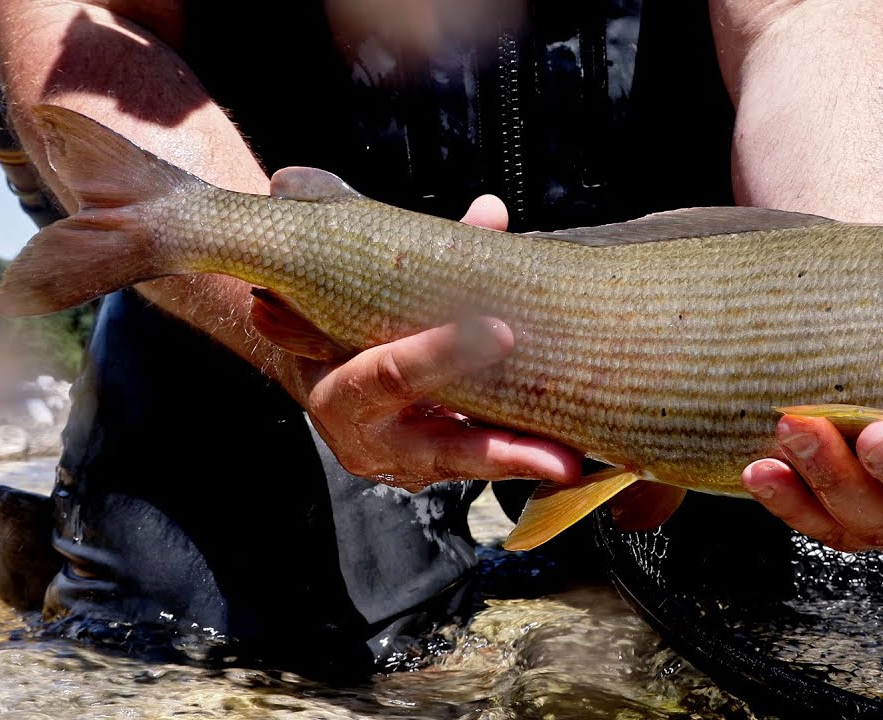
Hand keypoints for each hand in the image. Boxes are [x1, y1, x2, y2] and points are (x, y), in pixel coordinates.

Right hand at [298, 195, 583, 490]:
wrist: (311, 366)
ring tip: (571, 462)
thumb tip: (491, 212)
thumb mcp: (374, 293)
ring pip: (465, 466)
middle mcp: (363, 437)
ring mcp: (397, 463)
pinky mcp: (426, 472)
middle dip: (497, 449)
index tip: (500, 333)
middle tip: (556, 453)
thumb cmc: (348, 319)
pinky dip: (519, 459)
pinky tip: (564, 453)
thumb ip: (433, 259)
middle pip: (436, 448)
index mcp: (339, 389)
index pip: (389, 374)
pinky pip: (477, 467)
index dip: (440, 355)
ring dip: (521, 463)